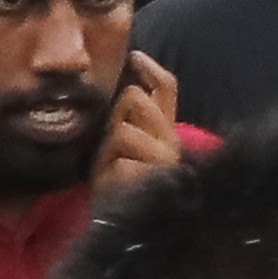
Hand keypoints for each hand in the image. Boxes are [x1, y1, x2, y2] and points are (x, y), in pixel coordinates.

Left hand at [97, 51, 183, 195]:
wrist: (119, 223)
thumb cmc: (117, 184)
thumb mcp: (120, 144)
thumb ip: (127, 117)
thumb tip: (126, 84)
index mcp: (164, 130)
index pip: (166, 87)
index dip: (150, 68)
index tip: (134, 55)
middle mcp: (170, 141)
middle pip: (136, 98)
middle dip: (115, 115)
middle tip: (114, 145)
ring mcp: (163, 160)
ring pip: (123, 129)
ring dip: (107, 150)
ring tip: (111, 169)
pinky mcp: (151, 178)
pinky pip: (118, 160)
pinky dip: (107, 172)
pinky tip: (115, 186)